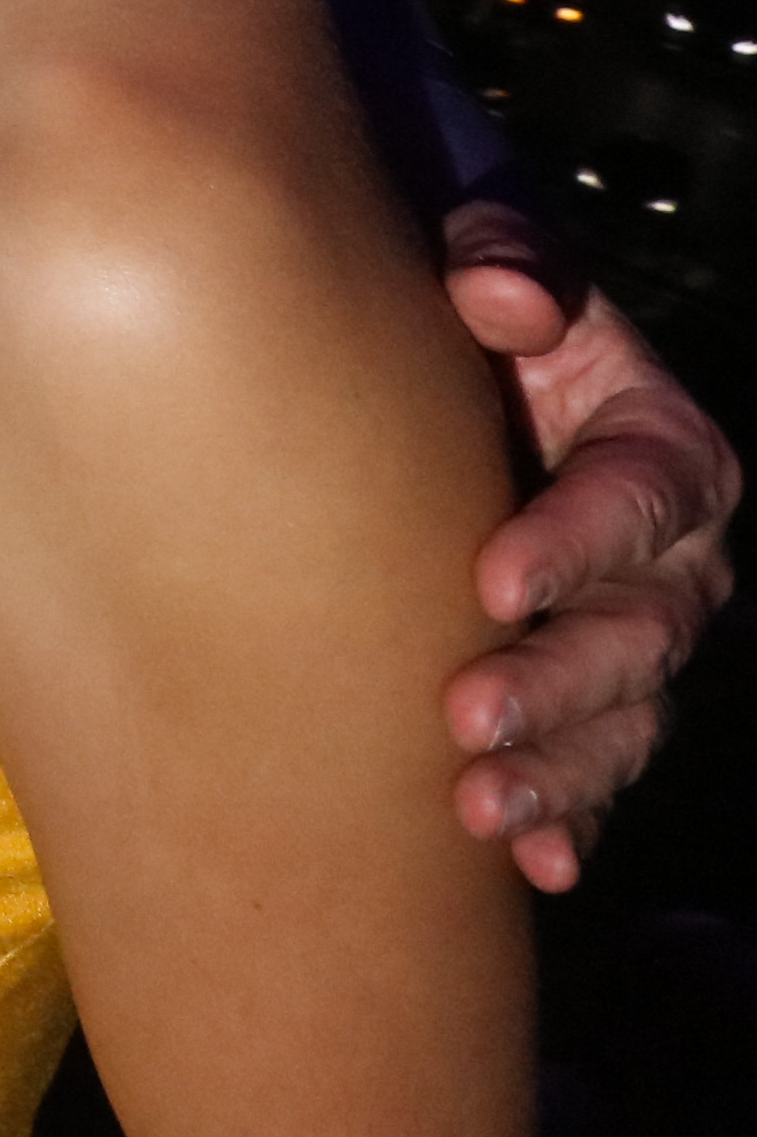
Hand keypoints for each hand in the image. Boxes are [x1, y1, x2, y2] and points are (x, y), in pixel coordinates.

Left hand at [446, 207, 736, 886]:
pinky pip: (600, 774)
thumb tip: (500, 296)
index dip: (575, 541)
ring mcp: (640, 640)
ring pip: (624, 722)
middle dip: (556, 683)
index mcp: (665, 453)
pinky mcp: (599, 699)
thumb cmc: (481, 317)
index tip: (491, 579)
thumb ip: (508, 267)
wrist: (461, 381)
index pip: (637, 499)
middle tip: (464, 717)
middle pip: (636, 635)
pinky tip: (533, 869)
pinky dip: (570, 824)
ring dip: (559, 775)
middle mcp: (675, 562)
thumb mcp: (498, 267)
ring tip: (478, 812)